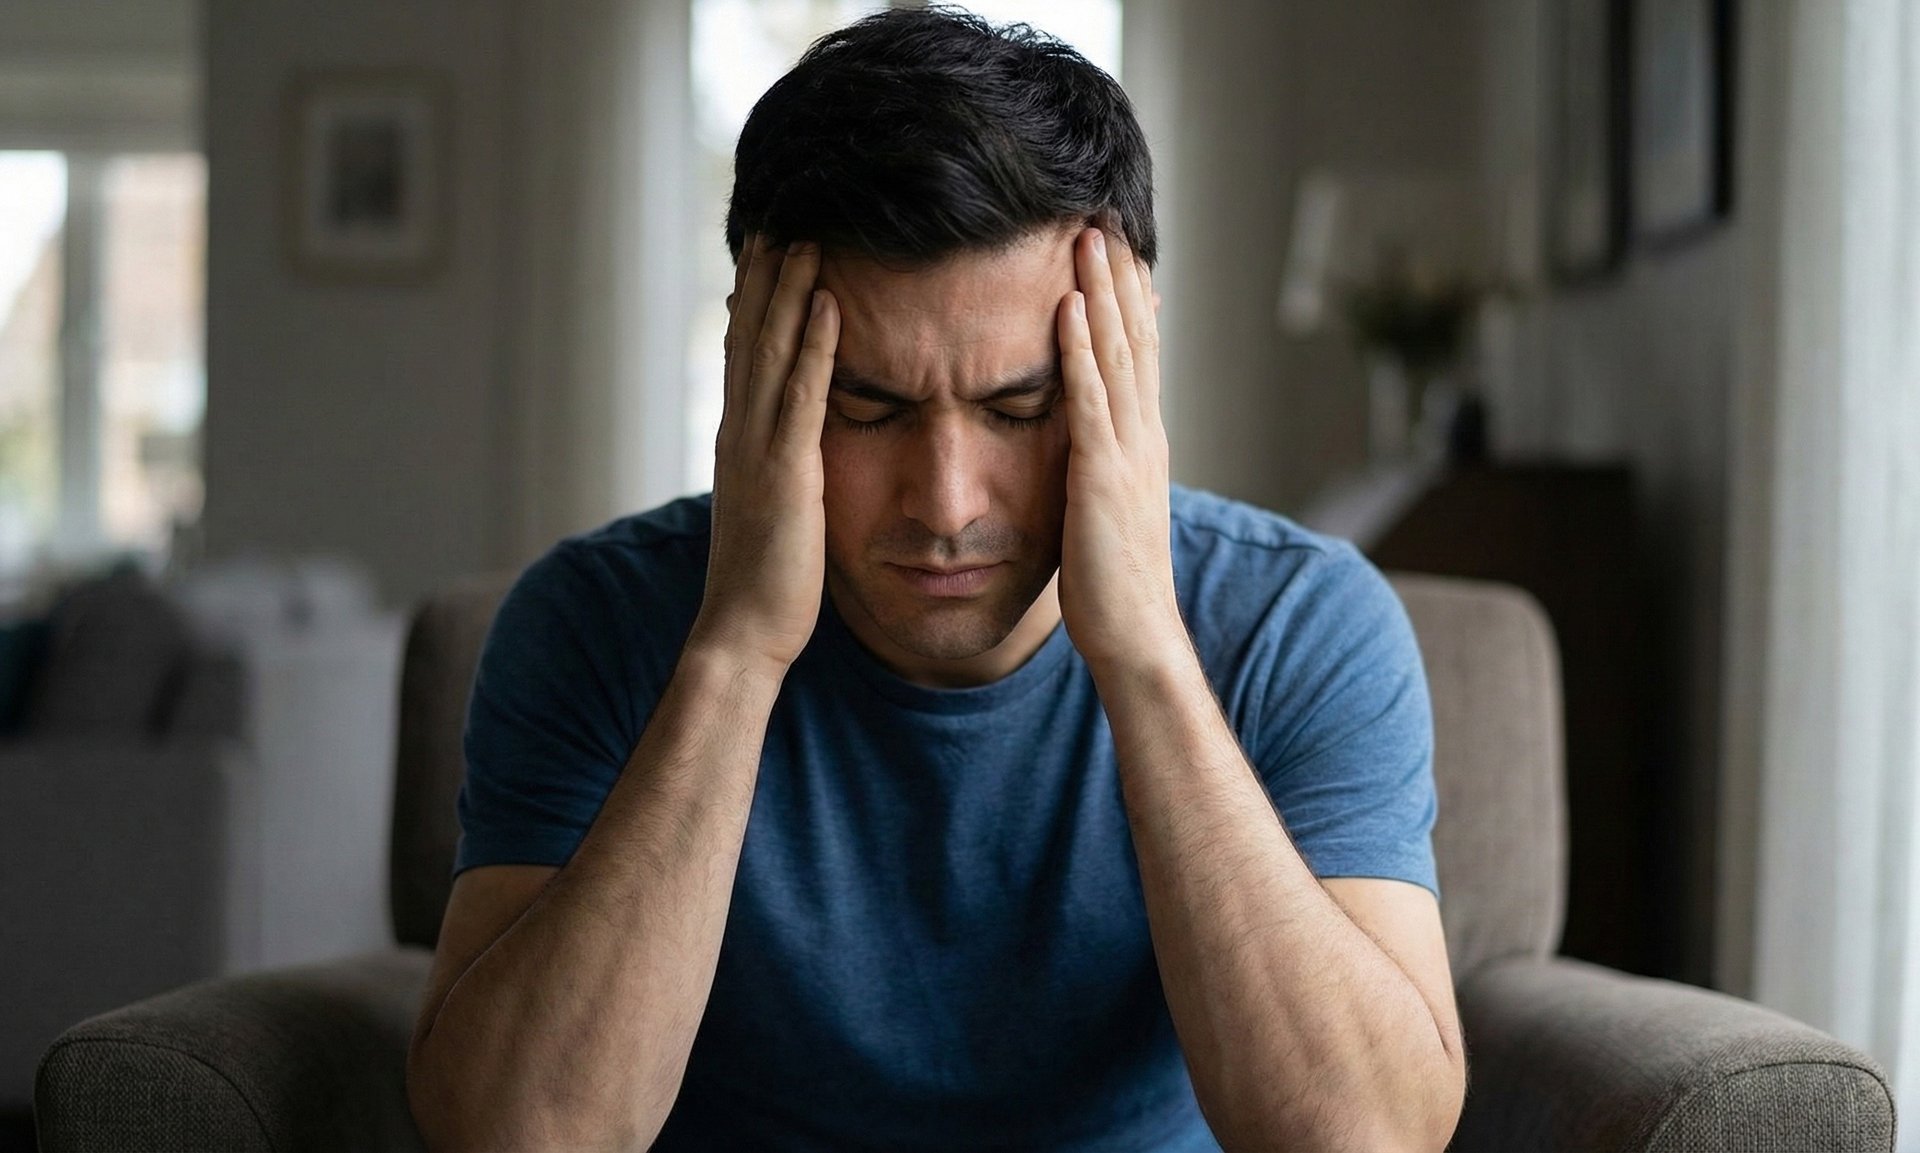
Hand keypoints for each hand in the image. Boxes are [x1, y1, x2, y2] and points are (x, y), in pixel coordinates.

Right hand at [688, 236, 840, 677]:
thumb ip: (780, 472)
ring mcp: (758, 449)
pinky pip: (802, 394)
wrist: (743, 632)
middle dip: (765, 275)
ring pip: (771, 350)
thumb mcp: (773, 513)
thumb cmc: (766, 584)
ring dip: (789, 290)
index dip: (752, 298)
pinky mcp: (787, 471)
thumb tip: (793, 451)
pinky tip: (830, 302)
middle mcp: (740, 433)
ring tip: (807, 236)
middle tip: (780, 217)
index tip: (766, 249)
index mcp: (739, 441)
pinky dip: (813, 344)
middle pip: (749, 335)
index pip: (743, 353)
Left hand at [1055, 226, 1187, 677]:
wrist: (1134, 636)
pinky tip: (1068, 307)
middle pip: (1135, 338)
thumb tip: (1085, 439)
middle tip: (1107, 214)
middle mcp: (1143, 436)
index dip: (1130, 297)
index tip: (1117, 245)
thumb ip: (1100, 464)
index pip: (1140, 353)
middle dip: (1120, 274)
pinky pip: (1088, 400)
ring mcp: (1127, 453)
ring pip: (1118, 354)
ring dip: (1103, 292)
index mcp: (1143, 442)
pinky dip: (1080, 350)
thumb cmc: (1112, 583)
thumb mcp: (1106, 508)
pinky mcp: (1101, 474)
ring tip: (1088, 236)